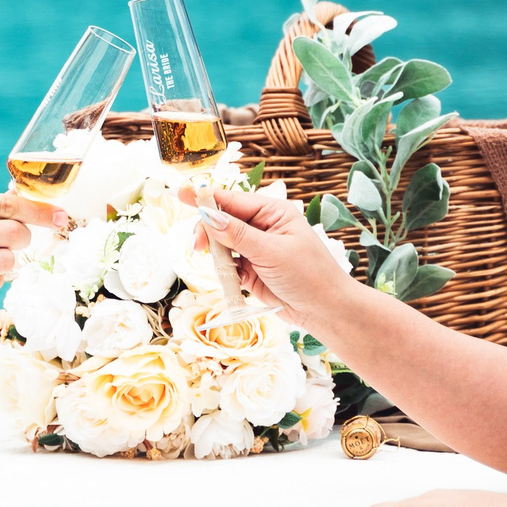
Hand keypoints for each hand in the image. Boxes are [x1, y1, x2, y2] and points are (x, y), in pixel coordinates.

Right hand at [191, 186, 361, 333]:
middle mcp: (262, 226)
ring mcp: (255, 249)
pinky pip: (226, 265)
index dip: (205, 198)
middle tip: (198, 247)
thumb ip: (238, 235)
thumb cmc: (309, 275)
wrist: (326, 312)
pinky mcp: (250, 271)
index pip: (232, 200)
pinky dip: (222, 271)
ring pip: (221, 244)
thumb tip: (208, 215)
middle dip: (207, 231)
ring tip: (220, 267)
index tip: (180, 194)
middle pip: (221, 221)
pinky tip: (230, 279)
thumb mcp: (272, 252)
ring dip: (215, 254)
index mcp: (272, 212)